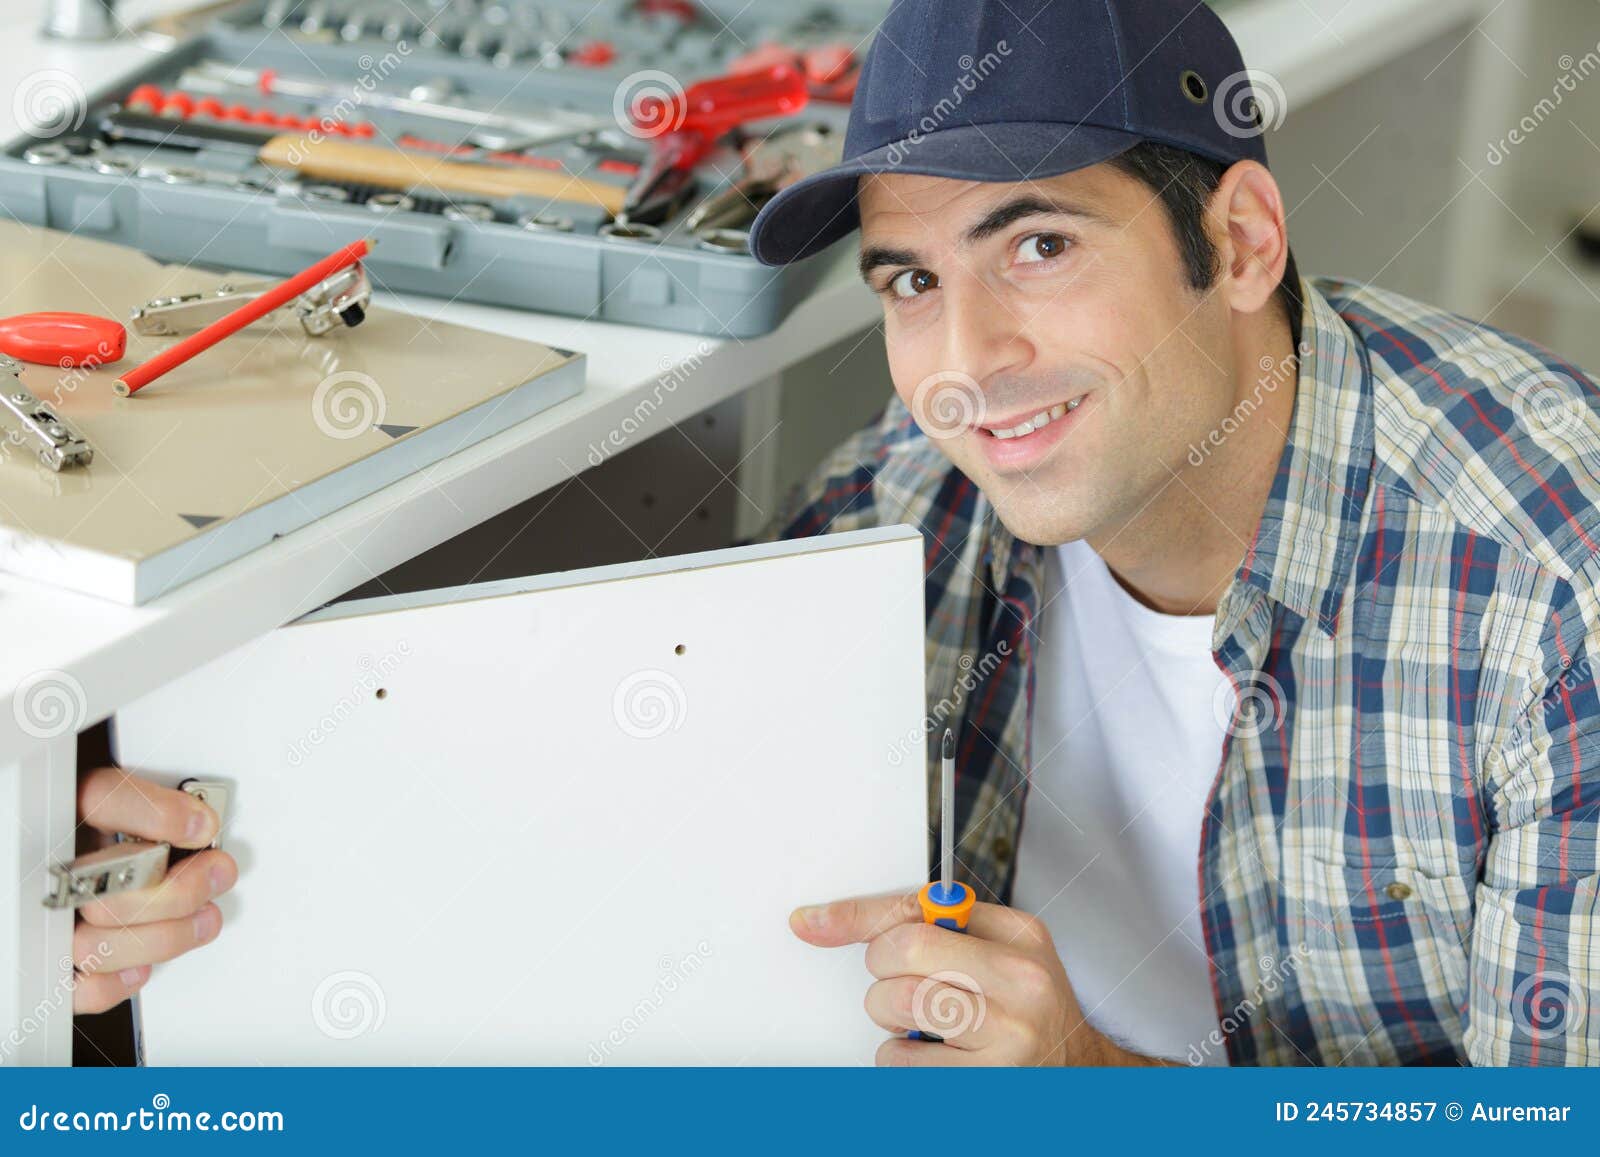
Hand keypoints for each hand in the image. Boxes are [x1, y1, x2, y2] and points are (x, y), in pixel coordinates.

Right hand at [71, 767, 236, 1014]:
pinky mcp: (55, 971)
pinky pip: (80, 991)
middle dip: (179, 891)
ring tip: (203, 919)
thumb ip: (162, 815)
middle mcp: (54, 871)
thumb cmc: (120, 843)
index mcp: (73, 817)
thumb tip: (201, 826)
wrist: (83, 879)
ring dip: (167, 937)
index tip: (202, 826)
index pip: (100, 800)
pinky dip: (120, 980)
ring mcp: (49, 924)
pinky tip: (144, 960)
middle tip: (216, 875)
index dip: (156, 815)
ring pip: (96, 946)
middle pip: (105, 891)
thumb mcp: (141, 809)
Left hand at [790, 890, 1165, 1065]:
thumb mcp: (1002, 952)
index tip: (814, 921)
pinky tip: (937, 1058)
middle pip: (902, 952)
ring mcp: (1007, 1037)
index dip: (858, 916)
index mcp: (1020, 936)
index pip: (919, 909)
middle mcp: (1020, 982)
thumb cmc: (1029, 1010)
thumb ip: (940, 928)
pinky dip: (903, 1062)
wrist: (1080, 1074)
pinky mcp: (986, 1084)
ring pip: (895, 1007)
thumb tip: (833, 920)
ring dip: (891, 1021)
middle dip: (884, 972)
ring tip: (926, 1026)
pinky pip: (902, 1062)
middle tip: (901, 987)